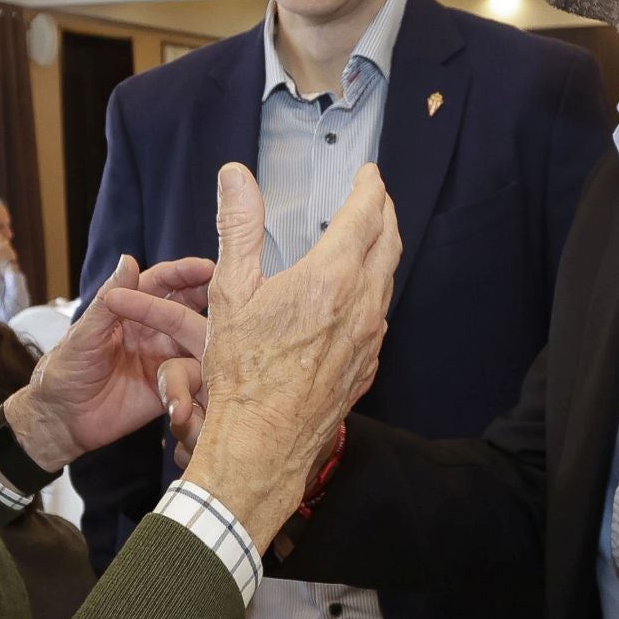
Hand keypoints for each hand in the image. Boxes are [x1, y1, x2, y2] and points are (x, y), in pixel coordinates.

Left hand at [2, 254, 213, 471]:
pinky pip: (194, 379)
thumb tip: (129, 259)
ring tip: (234, 334)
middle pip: (188, 307)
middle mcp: (152, 330)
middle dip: (211, 298)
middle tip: (234, 294)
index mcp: (131, 310)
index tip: (207, 267)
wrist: (62, 421)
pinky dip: (205, 376)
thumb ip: (110, 299)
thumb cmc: (64, 371)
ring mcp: (164, 359)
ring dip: (215, 336)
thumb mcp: (85, 333)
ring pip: (198, 341)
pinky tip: (219, 373)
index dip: (185, 273)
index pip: (163, 283)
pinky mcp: (169, 388)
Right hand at [104, 162, 397, 545]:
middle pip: (388, 244)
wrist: (263, 443)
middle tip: (377, 198)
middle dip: (384, 214)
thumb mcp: (231, 291)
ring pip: (387, 282)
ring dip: (383, 252)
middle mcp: (360, 305)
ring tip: (371, 240)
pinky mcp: (367, 367)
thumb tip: (236, 177)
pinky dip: (375, 292)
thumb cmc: (243, 373)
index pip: (365, 216)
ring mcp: (369, 339)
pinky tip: (358, 297)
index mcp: (330, 278)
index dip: (370, 189)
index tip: (369, 175)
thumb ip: (239, 228)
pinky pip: (380, 318)